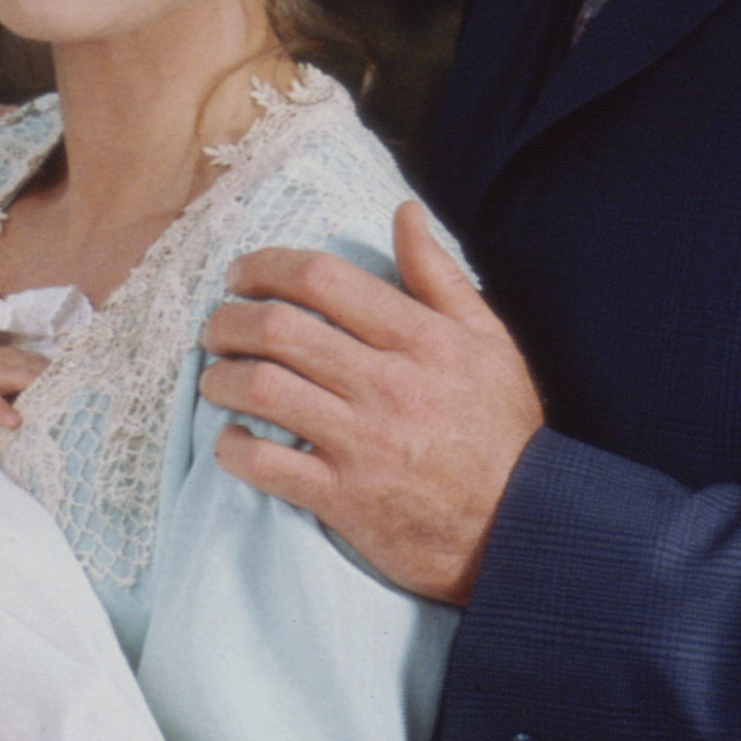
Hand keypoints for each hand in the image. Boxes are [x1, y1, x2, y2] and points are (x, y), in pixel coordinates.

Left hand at [199, 203, 544, 603]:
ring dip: (222, 377)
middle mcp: (390, 384)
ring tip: (216, 377)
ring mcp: (365, 443)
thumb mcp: (488, 342)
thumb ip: (439, 276)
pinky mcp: (347, 498)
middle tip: (217, 327)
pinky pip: (267, 464)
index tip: (242, 275)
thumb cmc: (502, 431)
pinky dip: (233, 447)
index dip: (268, 267)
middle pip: (280, 329)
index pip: (324, 280)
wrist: (524, 528)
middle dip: (230, 320)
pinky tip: (231, 440)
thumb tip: (404, 213)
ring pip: (263, 389)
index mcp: (423, 339)